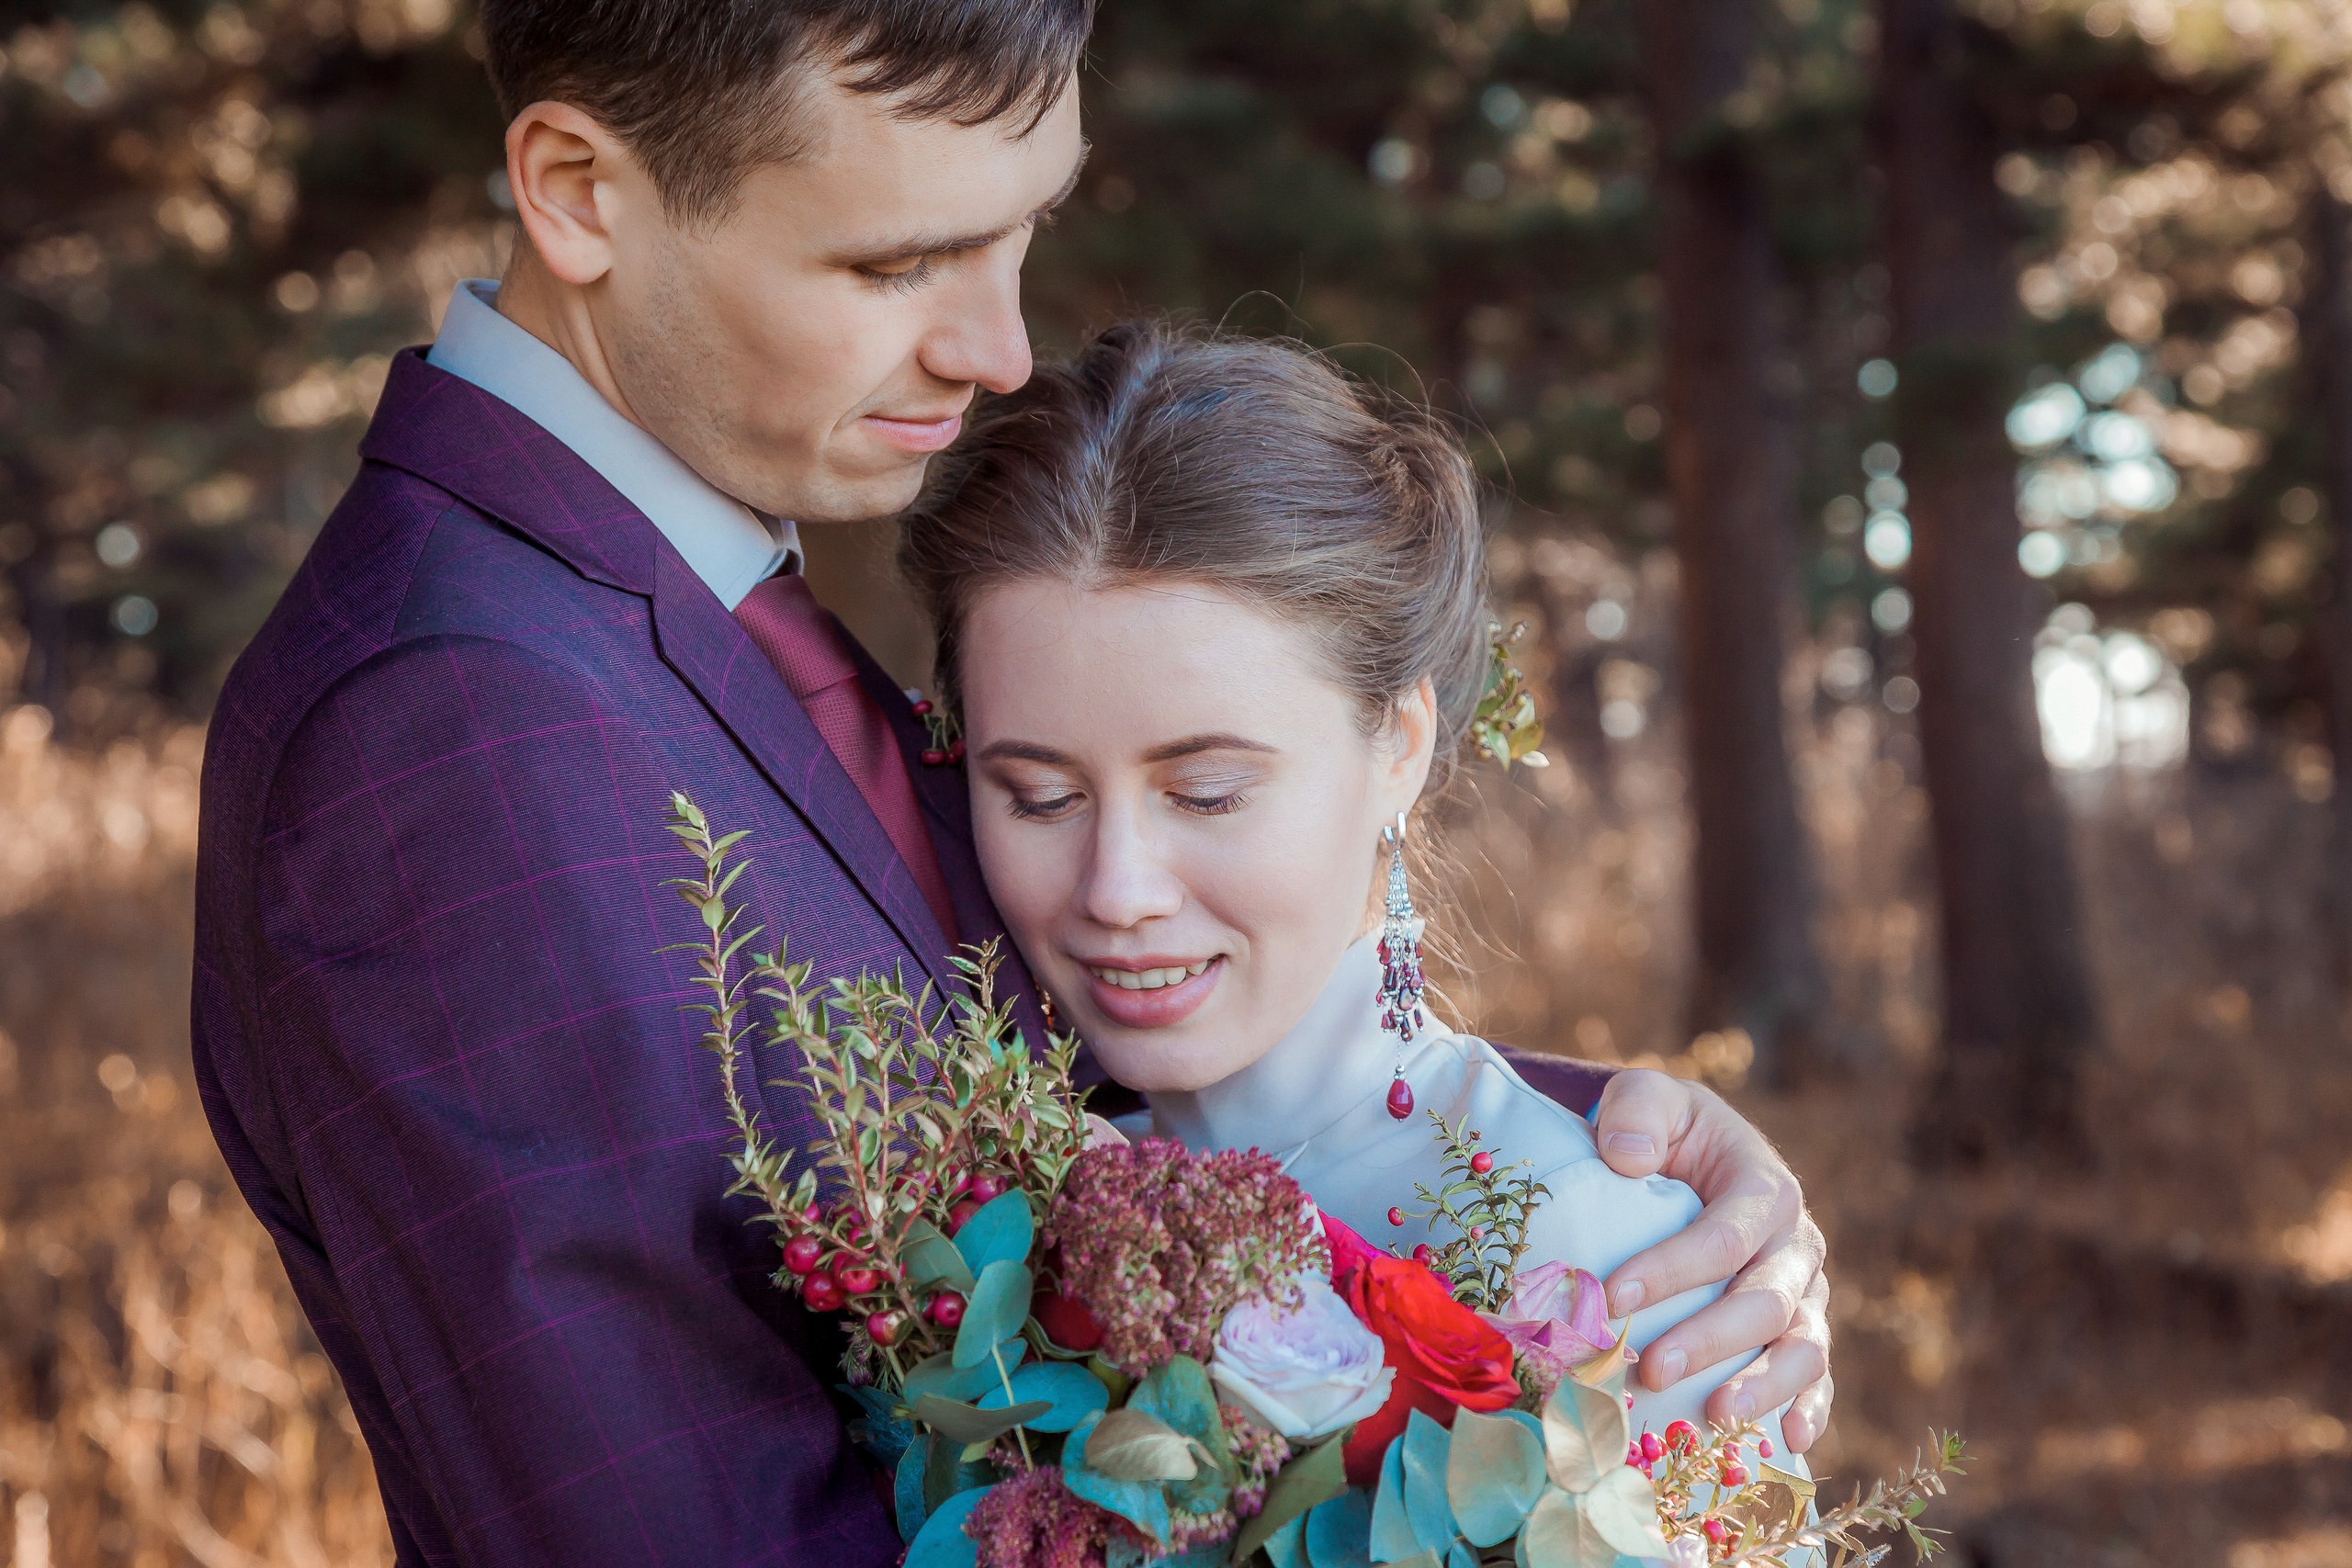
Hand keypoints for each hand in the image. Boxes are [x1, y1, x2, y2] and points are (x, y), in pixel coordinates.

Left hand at [1587, 1069, 1833, 1452]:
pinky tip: (1789, 1443)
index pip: (1723, 1236)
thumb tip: (1627, 1157)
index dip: (1671, 1268)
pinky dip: (1811, 1409)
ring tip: (1715, 1418)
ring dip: (1762, 1386)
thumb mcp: (1649, 1098)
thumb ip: (1637, 1109)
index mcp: (1764, 1188)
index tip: (1612, 1294)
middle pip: (1765, 1301)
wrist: (1692, 1152)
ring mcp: (1804, 1292)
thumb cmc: (1665, 1130)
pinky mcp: (1800, 1329)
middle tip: (1647, 1368)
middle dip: (1708, 1340)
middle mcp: (1795, 1244)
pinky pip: (1817, 1375)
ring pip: (1802, 1346)